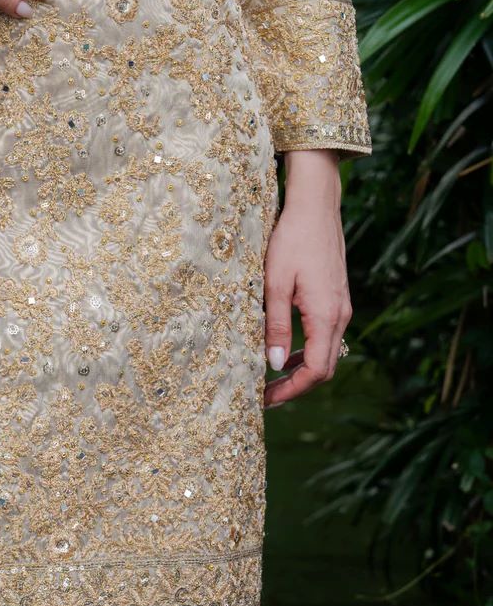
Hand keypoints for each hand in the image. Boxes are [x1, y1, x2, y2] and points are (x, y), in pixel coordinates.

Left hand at [263, 149, 352, 408]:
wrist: (316, 206)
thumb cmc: (291, 239)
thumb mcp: (274, 284)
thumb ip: (274, 325)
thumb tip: (272, 364)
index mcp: (326, 315)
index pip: (315, 370)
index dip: (291, 390)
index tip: (265, 399)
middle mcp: (340, 315)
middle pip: (324, 368)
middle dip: (296, 386)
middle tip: (265, 396)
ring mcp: (341, 307)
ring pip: (326, 353)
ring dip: (300, 370)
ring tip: (270, 378)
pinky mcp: (336, 299)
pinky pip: (325, 336)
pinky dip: (306, 351)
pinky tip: (284, 350)